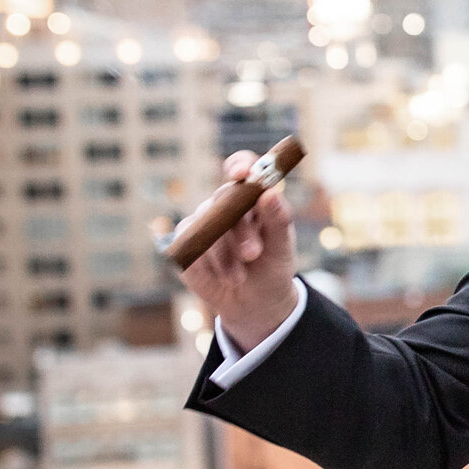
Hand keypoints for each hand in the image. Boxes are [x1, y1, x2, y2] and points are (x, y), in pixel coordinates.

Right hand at [178, 151, 301, 348]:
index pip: (243, 167)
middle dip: (238, 228)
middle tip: (252, 254)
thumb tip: (269, 192)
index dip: (240, 166)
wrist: (255, 303)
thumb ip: (278, 220)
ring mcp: (203, 222)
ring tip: (238, 278)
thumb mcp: (282, 248)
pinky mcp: (186, 243)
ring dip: (223, 254)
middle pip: (223, 198)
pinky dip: (205, 265)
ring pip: (206, 224)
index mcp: (253, 198)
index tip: (243, 175)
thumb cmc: (272, 269)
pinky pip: (188, 245)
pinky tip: (219, 278)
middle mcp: (226, 204)